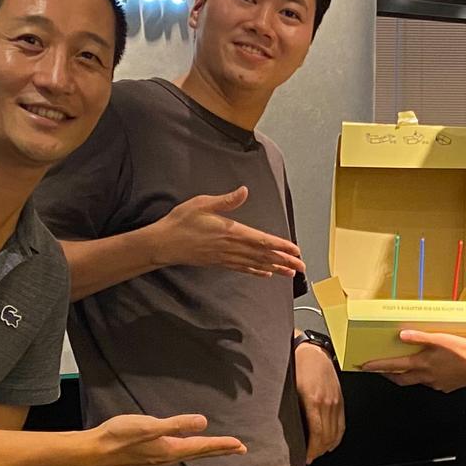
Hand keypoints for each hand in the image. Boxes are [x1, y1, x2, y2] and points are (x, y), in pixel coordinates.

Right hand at [87, 414, 245, 465]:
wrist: (96, 451)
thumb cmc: (120, 436)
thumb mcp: (149, 426)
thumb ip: (176, 425)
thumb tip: (203, 423)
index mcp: (170, 450)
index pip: (203, 448)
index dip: (222, 445)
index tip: (240, 445)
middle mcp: (167, 458)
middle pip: (200, 454)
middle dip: (220, 451)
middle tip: (239, 449)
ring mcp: (158, 459)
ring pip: (190, 455)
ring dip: (207, 451)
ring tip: (219, 448)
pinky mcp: (150, 456)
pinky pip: (179, 454)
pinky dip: (191, 450)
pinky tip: (187, 448)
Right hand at [154, 188, 307, 277]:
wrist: (164, 244)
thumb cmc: (181, 222)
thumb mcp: (202, 204)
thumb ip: (226, 200)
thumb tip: (244, 191)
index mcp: (231, 231)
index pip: (262, 240)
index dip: (281, 246)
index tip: (295, 251)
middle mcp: (231, 247)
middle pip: (264, 255)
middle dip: (284, 261)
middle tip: (301, 267)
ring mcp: (226, 257)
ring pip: (256, 264)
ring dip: (275, 268)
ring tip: (290, 273)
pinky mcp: (219, 262)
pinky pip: (242, 268)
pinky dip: (256, 271)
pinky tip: (266, 273)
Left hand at [294, 340, 345, 461]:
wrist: (311, 350)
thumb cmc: (296, 367)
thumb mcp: (289, 390)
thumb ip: (291, 410)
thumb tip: (288, 431)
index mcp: (314, 401)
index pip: (317, 434)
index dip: (312, 450)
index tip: (305, 457)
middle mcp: (328, 403)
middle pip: (328, 436)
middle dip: (318, 451)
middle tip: (309, 458)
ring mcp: (336, 401)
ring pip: (336, 432)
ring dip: (327, 446)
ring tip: (317, 452)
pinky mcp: (340, 399)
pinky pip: (342, 424)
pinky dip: (337, 436)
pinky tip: (330, 442)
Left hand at [360, 330, 465, 392]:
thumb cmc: (464, 351)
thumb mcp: (441, 339)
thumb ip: (420, 337)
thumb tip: (402, 335)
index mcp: (422, 364)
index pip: (394, 366)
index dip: (377, 366)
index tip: (364, 366)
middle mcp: (426, 376)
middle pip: (400, 379)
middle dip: (388, 375)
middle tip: (379, 369)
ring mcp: (435, 383)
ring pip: (415, 381)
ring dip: (407, 375)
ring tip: (405, 365)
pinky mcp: (444, 386)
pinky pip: (430, 382)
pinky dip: (425, 376)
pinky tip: (431, 368)